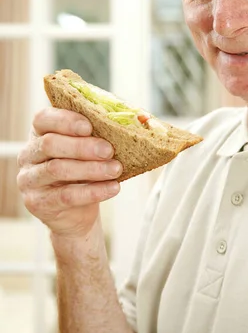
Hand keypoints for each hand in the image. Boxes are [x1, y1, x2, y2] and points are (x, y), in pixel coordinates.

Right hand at [17, 108, 121, 238]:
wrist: (75, 213)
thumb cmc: (83, 173)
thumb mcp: (86, 151)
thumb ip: (97, 135)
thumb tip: (133, 120)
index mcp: (39, 133)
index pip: (43, 119)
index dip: (65, 120)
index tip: (89, 126)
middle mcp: (28, 154)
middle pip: (50, 144)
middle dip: (82, 146)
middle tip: (108, 150)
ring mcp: (29, 180)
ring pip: (57, 169)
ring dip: (91, 169)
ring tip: (115, 169)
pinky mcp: (37, 203)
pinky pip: (66, 196)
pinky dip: (93, 191)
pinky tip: (112, 188)